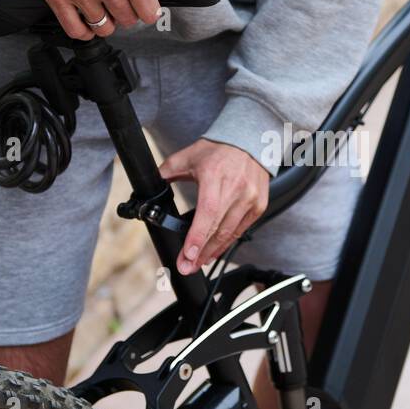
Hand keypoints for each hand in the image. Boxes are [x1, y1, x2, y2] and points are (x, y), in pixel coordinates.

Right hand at [19, 0, 161, 40]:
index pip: (148, 11)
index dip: (148, 10)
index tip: (144, 9)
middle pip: (127, 21)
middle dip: (126, 14)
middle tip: (120, 5)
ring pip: (103, 27)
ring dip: (105, 22)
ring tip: (102, 11)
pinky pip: (75, 30)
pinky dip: (84, 31)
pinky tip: (86, 23)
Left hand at [159, 140, 269, 274]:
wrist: (250, 141)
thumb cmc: (219, 149)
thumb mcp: (188, 156)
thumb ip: (167, 171)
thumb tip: (150, 185)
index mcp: (215, 177)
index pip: (207, 212)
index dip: (197, 237)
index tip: (188, 255)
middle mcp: (236, 189)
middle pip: (218, 229)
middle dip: (200, 252)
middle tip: (186, 267)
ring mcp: (250, 199)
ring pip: (230, 233)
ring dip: (213, 251)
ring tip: (198, 263)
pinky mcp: (259, 205)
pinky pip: (241, 230)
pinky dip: (227, 242)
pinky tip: (215, 250)